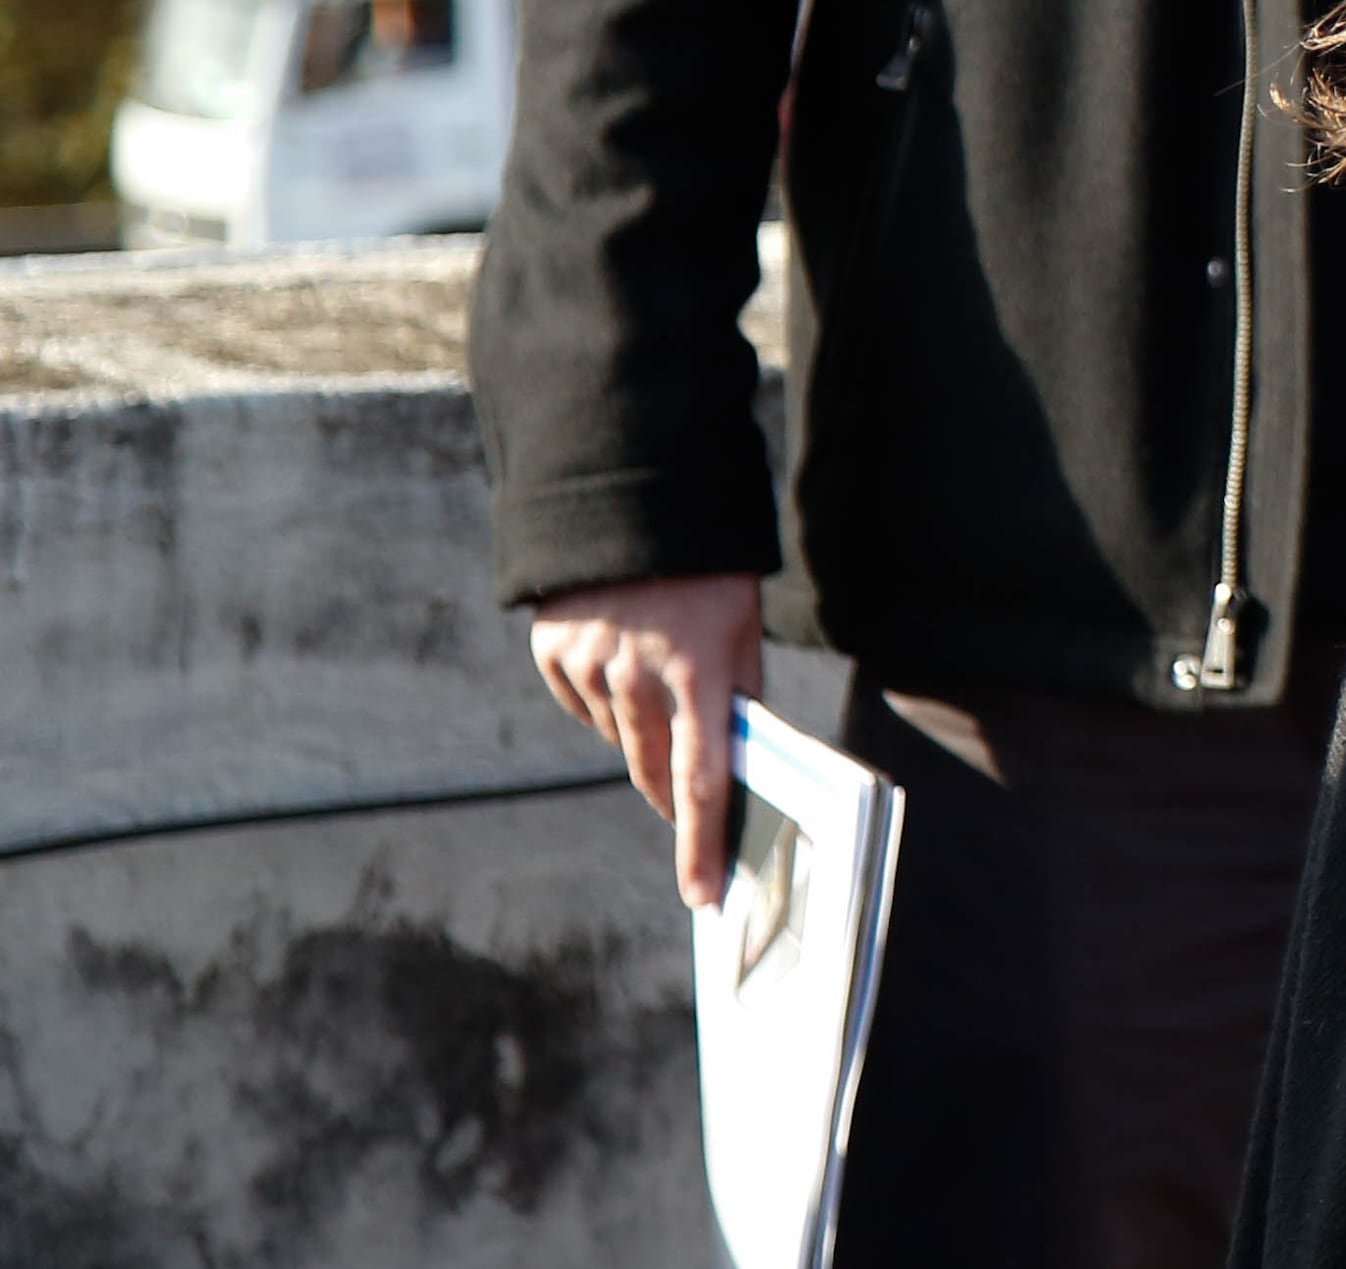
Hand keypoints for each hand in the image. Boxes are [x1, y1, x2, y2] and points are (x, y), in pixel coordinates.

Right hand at [530, 572, 766, 904]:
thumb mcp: (742, 625)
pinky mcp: (553, 655)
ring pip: (617, 740)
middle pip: (653, 772)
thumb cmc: (707, 570)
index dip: (701, 844)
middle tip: (684, 807)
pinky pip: (583, 707)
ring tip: (657, 678)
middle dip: (671, 797)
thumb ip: (738, 692)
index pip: (702, 779)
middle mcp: (638, 676)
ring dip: (641, 733)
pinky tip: (619, 656)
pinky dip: (604, 701)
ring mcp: (589, 667)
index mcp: (698, 671)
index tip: (701, 893)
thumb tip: (733, 758)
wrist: (629, 501)